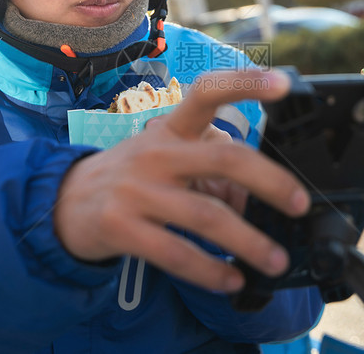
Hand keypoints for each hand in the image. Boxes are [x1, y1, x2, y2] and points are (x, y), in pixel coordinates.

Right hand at [54, 69, 309, 292]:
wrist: (63, 202)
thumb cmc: (130, 177)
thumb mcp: (165, 157)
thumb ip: (210, 168)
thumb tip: (258, 197)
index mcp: (170, 130)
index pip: (207, 93)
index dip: (245, 83)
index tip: (284, 83)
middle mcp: (156, 153)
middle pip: (224, 158)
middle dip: (270, 181)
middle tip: (300, 203)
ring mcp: (137, 190)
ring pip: (206, 216)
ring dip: (249, 242)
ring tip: (276, 260)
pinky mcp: (120, 227)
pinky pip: (175, 252)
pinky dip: (210, 271)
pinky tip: (232, 281)